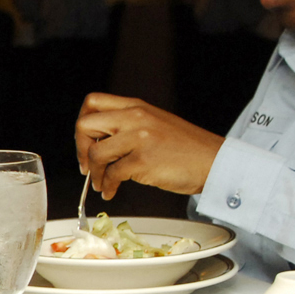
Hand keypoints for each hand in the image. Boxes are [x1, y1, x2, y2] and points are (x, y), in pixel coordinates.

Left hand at [73, 93, 224, 197]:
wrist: (214, 161)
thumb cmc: (187, 148)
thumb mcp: (155, 124)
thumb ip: (129, 126)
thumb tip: (100, 142)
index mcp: (136, 107)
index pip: (93, 102)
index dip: (82, 123)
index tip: (86, 141)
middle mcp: (135, 117)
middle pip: (85, 125)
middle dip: (80, 148)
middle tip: (86, 165)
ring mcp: (139, 138)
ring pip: (96, 153)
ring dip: (94, 173)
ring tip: (101, 183)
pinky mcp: (144, 161)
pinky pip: (112, 175)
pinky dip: (107, 186)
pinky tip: (111, 191)